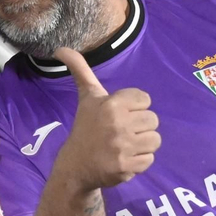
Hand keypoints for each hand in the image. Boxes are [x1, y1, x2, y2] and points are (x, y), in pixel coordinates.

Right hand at [52, 47, 158, 188]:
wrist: (76, 166)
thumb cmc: (86, 127)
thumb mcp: (86, 97)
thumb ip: (80, 70)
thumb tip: (60, 48)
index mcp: (112, 104)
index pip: (145, 99)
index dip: (134, 108)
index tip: (120, 115)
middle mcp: (118, 123)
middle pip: (153, 120)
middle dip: (140, 127)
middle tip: (122, 132)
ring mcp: (123, 146)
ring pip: (155, 140)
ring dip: (143, 144)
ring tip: (125, 146)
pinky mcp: (127, 166)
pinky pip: (150, 159)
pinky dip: (139, 161)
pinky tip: (124, 159)